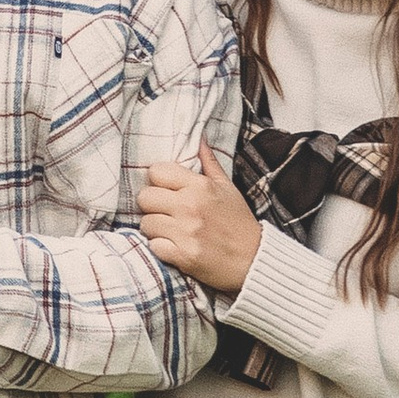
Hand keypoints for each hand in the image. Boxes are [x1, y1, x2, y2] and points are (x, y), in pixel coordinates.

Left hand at [138, 144, 262, 295]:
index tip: (166, 190)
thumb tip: (199, 138)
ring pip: (146, 223)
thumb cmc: (239, 222)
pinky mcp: (183, 255)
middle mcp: (190, 206)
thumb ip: (210, 162)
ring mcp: (185, 232)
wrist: (253, 260)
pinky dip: (160, 247)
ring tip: (171, 230)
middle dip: (152, 205)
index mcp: (200, 186)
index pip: (156, 172)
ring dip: (155, 228)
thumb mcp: (227, 188)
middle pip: (145, 197)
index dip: (158, 181)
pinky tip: (174, 245)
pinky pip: (153, 246)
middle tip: (165, 212)